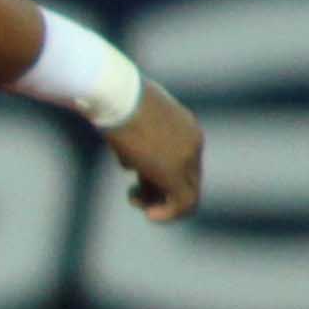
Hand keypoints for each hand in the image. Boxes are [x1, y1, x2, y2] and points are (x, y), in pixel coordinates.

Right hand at [109, 82, 204, 220]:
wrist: (116, 94)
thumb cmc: (115, 96)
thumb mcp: (129, 116)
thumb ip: (135, 137)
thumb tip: (127, 158)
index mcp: (185, 125)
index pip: (182, 158)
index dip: (159, 171)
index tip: (134, 172)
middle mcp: (192, 142)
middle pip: (185, 176)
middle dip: (158, 187)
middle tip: (133, 192)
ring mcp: (186, 158)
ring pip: (186, 192)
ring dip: (161, 202)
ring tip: (135, 200)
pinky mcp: (174, 172)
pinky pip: (183, 202)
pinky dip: (168, 213)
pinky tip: (150, 215)